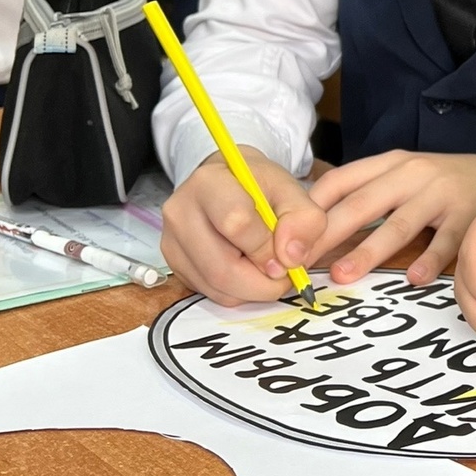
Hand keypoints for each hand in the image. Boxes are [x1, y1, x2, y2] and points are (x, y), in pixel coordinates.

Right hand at [161, 150, 323, 304]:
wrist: (227, 183)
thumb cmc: (258, 186)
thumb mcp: (291, 190)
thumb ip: (304, 219)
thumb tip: (292, 259)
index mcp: (208, 183)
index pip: (237, 224)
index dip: (268, 248)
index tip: (287, 253)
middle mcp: (180, 213)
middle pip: (222, 268)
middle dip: (263, 282)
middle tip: (284, 275)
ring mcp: (171, 242)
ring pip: (217, 287)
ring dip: (253, 289)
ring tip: (266, 268)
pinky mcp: (174, 264)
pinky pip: (210, 293)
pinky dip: (238, 291)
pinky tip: (247, 269)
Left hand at [304, 150, 475, 286]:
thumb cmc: (448, 185)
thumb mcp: (408, 177)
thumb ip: (370, 194)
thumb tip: (314, 227)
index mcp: (391, 164)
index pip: (341, 182)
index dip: (309, 210)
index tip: (283, 238)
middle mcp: (413, 175)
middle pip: (361, 204)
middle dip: (326, 233)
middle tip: (297, 261)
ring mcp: (442, 194)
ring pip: (398, 224)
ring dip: (368, 251)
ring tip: (342, 274)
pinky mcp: (470, 216)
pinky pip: (447, 242)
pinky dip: (430, 261)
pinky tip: (413, 280)